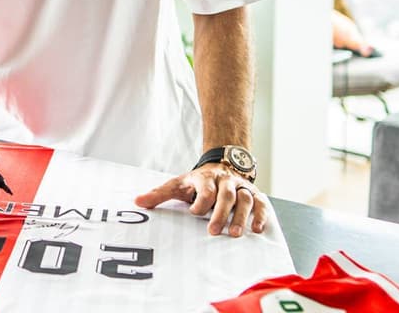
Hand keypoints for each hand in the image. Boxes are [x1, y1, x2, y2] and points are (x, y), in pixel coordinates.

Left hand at [134, 164, 268, 236]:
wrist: (221, 164)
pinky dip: (261, 216)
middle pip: (226, 196)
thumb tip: (136, 202)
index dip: (201, 201)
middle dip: (221, 214)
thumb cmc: (196, 182)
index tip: (194, 212)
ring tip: (236, 234)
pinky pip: (262, 204)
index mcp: (206, 178)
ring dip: (241, 217)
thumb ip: (159, 194)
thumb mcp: (177, 184)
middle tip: (214, 232)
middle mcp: (226, 181)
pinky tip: (258, 229)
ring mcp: (241, 187)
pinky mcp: (255, 194)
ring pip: (245, 199)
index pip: (206, 188)